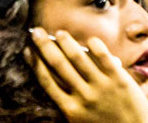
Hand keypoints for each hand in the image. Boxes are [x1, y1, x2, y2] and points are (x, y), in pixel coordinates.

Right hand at [29, 28, 147, 122]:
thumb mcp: (80, 121)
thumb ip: (68, 104)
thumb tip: (56, 80)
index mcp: (70, 109)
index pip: (46, 80)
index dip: (35, 62)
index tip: (28, 51)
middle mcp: (83, 96)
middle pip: (57, 64)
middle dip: (44, 45)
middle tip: (36, 32)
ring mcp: (101, 86)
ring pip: (78, 57)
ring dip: (66, 42)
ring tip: (59, 33)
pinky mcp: (119, 79)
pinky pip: (103, 57)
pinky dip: (94, 45)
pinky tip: (89, 39)